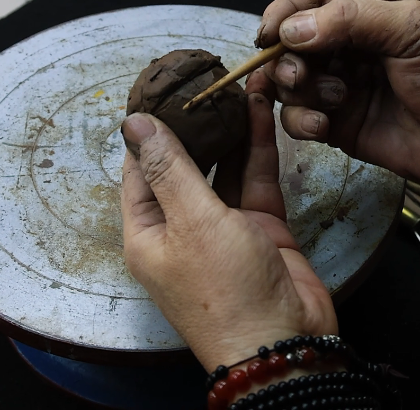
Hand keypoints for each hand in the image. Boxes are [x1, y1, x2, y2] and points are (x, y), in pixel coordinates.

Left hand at [120, 71, 336, 371]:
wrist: (284, 342)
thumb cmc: (226, 292)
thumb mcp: (190, 222)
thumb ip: (169, 167)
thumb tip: (135, 123)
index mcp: (148, 233)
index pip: (139, 169)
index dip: (147, 129)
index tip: (157, 87)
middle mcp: (182, 228)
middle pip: (183, 164)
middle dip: (194, 122)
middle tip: (202, 77)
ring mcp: (224, 227)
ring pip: (223, 167)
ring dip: (229, 129)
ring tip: (234, 82)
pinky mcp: (261, 227)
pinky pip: (255, 178)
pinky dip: (258, 146)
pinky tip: (259, 109)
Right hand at [256, 0, 419, 195]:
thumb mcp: (412, 30)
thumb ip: (351, 20)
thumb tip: (290, 31)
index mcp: (367, 13)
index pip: (311, 0)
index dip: (284, 12)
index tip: (269, 33)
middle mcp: (348, 47)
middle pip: (291, 43)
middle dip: (285, 58)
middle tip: (298, 75)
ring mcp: (339, 86)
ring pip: (289, 82)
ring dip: (296, 90)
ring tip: (332, 99)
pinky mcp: (337, 125)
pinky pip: (298, 118)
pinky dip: (299, 121)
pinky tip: (322, 127)